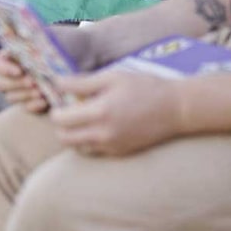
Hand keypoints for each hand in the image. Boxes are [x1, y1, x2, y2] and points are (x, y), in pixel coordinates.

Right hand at [0, 51, 48, 113]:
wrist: (63, 75)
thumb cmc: (49, 55)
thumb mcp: (41, 49)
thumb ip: (34, 50)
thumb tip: (32, 50)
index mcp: (6, 60)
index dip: (4, 69)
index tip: (19, 71)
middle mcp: (6, 78)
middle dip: (16, 83)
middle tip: (32, 82)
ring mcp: (14, 93)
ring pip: (10, 97)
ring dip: (26, 94)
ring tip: (40, 91)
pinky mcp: (26, 105)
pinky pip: (25, 107)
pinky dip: (35, 105)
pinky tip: (44, 101)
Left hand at [50, 69, 182, 156]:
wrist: (175, 109)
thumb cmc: (144, 87)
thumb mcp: (112, 77)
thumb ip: (81, 82)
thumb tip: (56, 83)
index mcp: (99, 112)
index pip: (60, 119)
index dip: (56, 108)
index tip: (64, 98)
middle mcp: (103, 134)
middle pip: (63, 138)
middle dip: (61, 124)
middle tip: (71, 109)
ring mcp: (111, 146)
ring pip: (77, 147)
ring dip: (74, 133)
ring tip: (85, 117)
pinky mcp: (119, 153)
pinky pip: (94, 150)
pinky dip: (89, 140)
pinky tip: (100, 125)